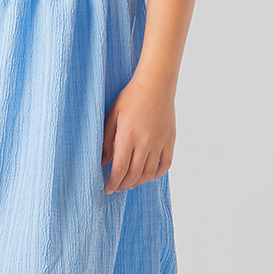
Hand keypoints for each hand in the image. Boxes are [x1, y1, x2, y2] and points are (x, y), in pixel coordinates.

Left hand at [101, 74, 174, 193]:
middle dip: (123, 185)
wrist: (156, 85)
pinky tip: (148, 175)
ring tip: (129, 183)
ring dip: (138, 182)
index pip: (120, 169)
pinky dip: (157, 174)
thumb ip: (107, 140)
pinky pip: (165, 164)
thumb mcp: (112, 116)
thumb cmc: (130, 97)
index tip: (108, 188)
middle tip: (116, 188)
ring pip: (149, 173)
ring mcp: (160, 142)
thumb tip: (104, 161)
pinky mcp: (170, 140)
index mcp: (128, 136)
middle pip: (134, 175)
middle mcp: (145, 142)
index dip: (113, 183)